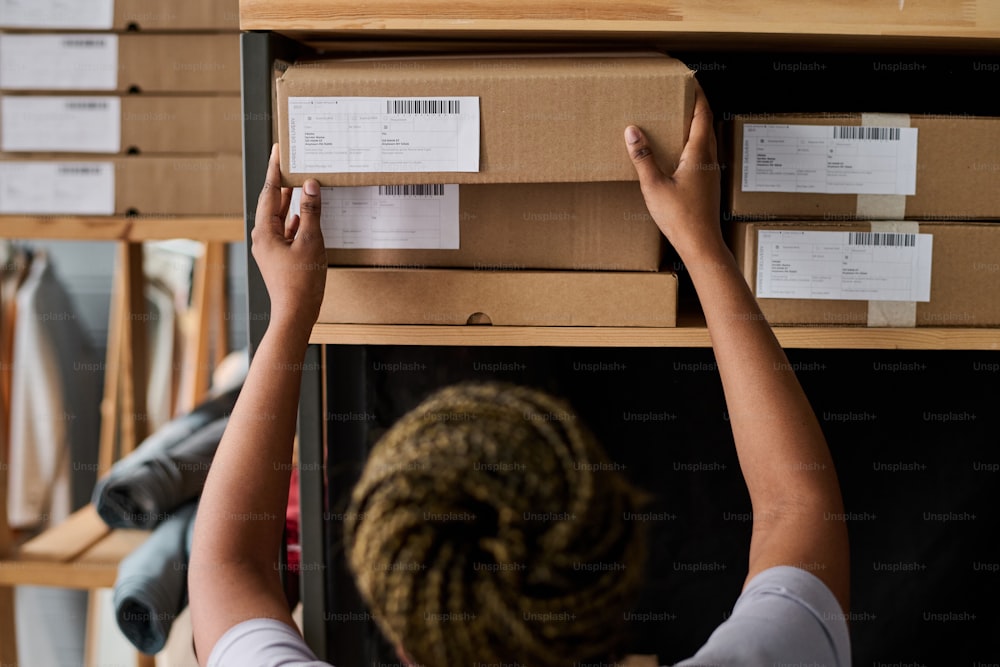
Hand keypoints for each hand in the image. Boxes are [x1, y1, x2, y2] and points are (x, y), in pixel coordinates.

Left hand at [250, 143, 325, 331]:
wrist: (295, 314)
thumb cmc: (300, 283)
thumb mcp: (310, 242)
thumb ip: (311, 212)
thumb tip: (310, 186)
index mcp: (264, 231)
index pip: (269, 191)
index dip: (275, 169)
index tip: (278, 150)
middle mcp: (263, 238)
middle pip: (273, 202)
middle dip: (283, 183)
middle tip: (293, 162)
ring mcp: (271, 249)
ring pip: (280, 217)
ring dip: (291, 201)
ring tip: (301, 183)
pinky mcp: (280, 258)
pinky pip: (286, 231)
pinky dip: (296, 220)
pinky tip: (304, 216)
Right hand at [624, 83, 724, 261]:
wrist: (701, 244)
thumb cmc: (680, 218)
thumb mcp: (654, 186)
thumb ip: (642, 158)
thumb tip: (632, 131)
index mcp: (698, 155)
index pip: (702, 115)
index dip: (698, 96)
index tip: (691, 80)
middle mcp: (709, 160)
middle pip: (707, 125)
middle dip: (697, 108)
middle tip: (683, 96)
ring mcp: (711, 174)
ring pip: (707, 141)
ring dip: (697, 126)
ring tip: (680, 120)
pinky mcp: (708, 186)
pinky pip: (704, 156)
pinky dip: (694, 145)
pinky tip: (681, 154)